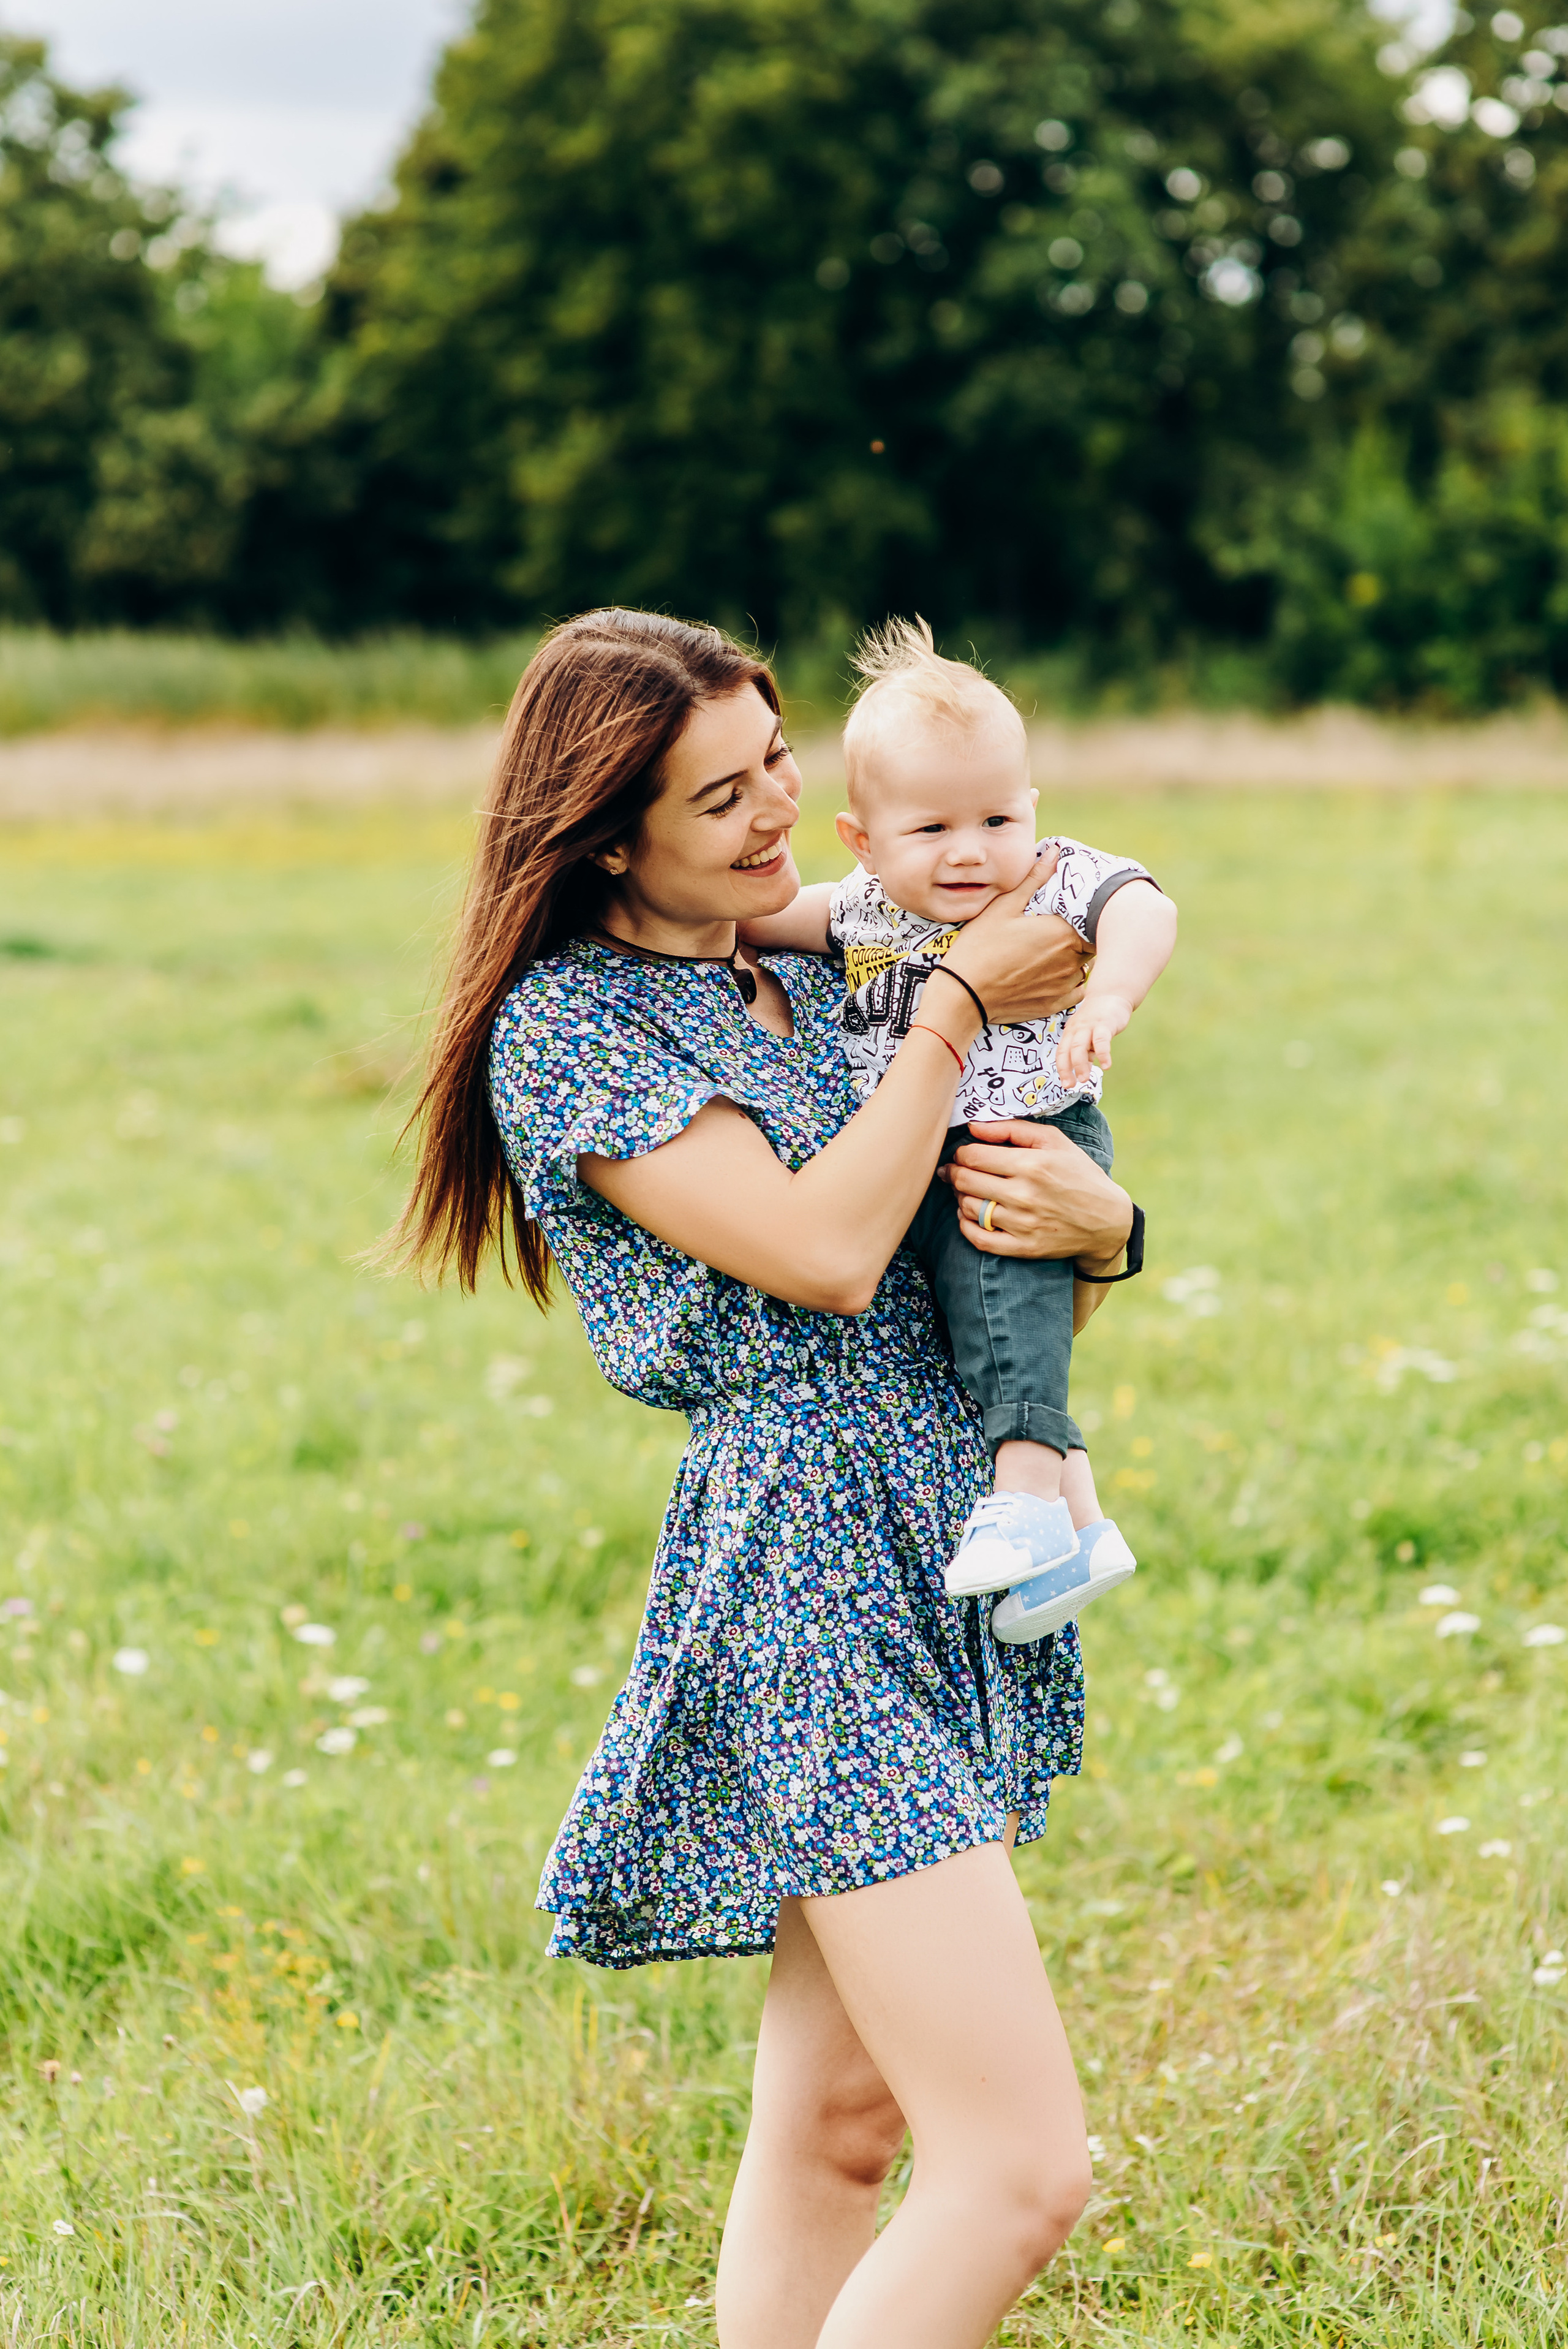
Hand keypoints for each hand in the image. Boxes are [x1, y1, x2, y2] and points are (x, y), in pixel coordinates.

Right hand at [936, 847, 1089, 1027]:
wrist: (963, 995)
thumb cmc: (980, 948)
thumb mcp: (1003, 907)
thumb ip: (1034, 879)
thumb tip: (1054, 852)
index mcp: (1063, 932)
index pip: (1092, 919)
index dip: (1084, 914)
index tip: (1069, 912)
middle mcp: (1071, 960)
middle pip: (1090, 943)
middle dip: (1079, 935)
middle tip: (1055, 931)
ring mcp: (1064, 984)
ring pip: (1083, 967)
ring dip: (1074, 959)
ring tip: (1048, 954)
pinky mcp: (1056, 1004)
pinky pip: (1076, 991)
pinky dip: (1068, 982)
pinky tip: (1047, 975)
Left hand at [937, 1118, 1132, 1260]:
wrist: (1107, 1220)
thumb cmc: (1078, 1174)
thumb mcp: (1054, 1141)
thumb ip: (1012, 1129)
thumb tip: (973, 1126)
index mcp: (1031, 1165)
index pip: (973, 1156)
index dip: (960, 1153)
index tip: (962, 1153)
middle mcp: (1024, 1195)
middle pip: (966, 1181)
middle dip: (953, 1173)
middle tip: (953, 1170)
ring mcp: (1023, 1224)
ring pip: (969, 1208)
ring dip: (960, 1197)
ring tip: (966, 1190)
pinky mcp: (1023, 1247)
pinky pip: (979, 1239)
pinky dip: (965, 1227)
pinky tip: (968, 1216)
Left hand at [1055, 990, 1132, 1086]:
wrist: (1111, 993)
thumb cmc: (1098, 1017)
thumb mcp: (1087, 1033)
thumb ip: (1085, 1050)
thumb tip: (1084, 1068)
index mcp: (1070, 1033)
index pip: (1061, 1053)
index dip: (1062, 1069)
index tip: (1065, 1085)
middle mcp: (1076, 1029)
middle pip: (1067, 1051)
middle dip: (1068, 1069)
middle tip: (1072, 1085)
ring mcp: (1089, 1026)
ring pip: (1079, 1046)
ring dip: (1080, 1064)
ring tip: (1084, 1079)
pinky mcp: (1104, 1024)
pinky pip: (1101, 1040)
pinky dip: (1103, 1054)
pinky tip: (1106, 1065)